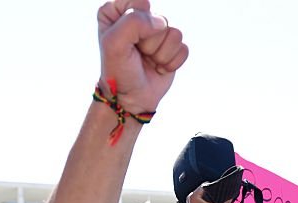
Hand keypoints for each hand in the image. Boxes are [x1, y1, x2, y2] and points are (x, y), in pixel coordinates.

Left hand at [97, 0, 188, 114]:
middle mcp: (139, 18)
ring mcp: (157, 33)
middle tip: (137, 54)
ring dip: (161, 54)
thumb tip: (162, 23)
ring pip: (174, 33)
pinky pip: (183, 48)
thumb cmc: (119, 70)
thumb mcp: (114, 43)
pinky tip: (158, 67)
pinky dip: (171, 62)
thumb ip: (134, 22)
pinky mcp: (172, 48)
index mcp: (118, 11)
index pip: (139, 2)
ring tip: (148, 61)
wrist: (131, 98)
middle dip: (149, 42)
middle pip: (159, 19)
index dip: (136, 23)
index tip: (126, 40)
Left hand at [187, 187, 228, 202]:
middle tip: (217, 195)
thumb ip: (225, 202)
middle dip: (211, 191)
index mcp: (194, 196)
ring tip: (214, 200)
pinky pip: (199, 198)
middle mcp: (191, 197)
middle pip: (203, 189)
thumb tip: (231, 196)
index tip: (219, 188)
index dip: (213, 185)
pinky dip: (205, 200)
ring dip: (208, 195)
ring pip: (201, 193)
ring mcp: (190, 201)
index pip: (205, 184)